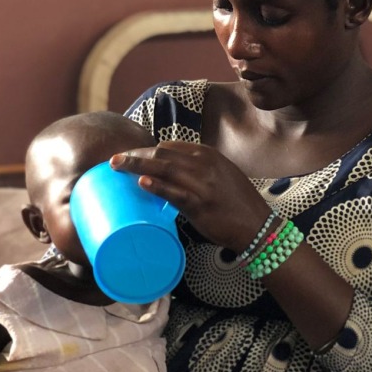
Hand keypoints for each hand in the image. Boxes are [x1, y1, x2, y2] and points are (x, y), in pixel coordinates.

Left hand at [112, 141, 268, 252]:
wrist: (258, 225)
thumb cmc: (237, 203)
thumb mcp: (220, 176)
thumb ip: (198, 170)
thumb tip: (170, 174)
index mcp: (208, 154)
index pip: (170, 145)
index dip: (146, 149)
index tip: (131, 155)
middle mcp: (204, 164)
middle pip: (162, 153)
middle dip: (135, 154)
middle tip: (114, 160)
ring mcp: (202, 183)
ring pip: (163, 168)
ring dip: (136, 165)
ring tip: (116, 167)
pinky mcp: (201, 204)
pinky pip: (174, 192)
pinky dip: (157, 186)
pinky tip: (142, 183)